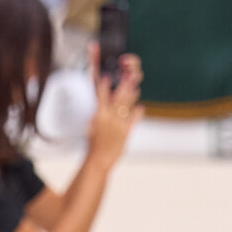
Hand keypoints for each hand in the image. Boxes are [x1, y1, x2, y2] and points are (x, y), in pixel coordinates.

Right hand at [88, 47, 142, 169]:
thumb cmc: (94, 143)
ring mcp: (119, 123)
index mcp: (99, 114)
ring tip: (134, 86)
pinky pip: (134, 117)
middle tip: (130, 72)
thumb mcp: (92, 125)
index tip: (106, 75)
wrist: (99, 159)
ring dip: (132, 92)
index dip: (104, 83)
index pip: (101, 93)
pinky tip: (140, 107)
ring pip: (128, 103)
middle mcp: (110, 117)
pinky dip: (137, 111)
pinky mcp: (126, 131)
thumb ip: (99, 111)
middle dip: (126, 82)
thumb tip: (103, 100)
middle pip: (120, 94)